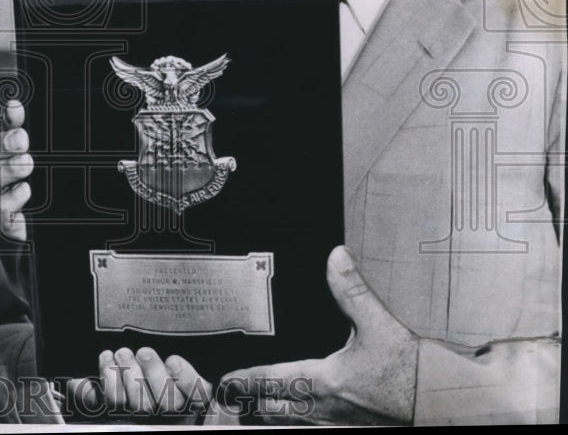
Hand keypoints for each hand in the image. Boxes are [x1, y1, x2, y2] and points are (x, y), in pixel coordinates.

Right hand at [67, 347, 212, 422]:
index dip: (110, 381)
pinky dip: (185, 375)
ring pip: (168, 400)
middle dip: (130, 373)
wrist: (183, 386)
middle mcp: (156, 416)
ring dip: (152, 371)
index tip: (106, 355)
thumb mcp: (111, 386)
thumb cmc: (137, 381)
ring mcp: (180, 409)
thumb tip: (74, 383)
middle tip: (124, 351)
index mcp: (131, 412)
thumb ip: (93, 390)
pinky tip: (172, 360)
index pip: (117, 405)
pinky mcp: (199, 398)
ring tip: (143, 352)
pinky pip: (197, 392)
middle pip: (142, 405)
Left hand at [214, 245, 416, 424]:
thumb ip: (353, 291)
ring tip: (253, 407)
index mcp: (324, 383)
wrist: (448, 406)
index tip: (225, 380)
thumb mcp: (381, 325)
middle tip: (230, 394)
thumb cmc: (415, 373)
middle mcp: (325, 410)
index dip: (245, 381)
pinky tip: (297, 415)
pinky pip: (314, 429)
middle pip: (273, 411)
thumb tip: (335, 258)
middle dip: (250, 403)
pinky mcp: (353, 431)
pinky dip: (297, 422)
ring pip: (291, 424)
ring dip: (271, 415)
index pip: (271, 382)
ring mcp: (338, 426)